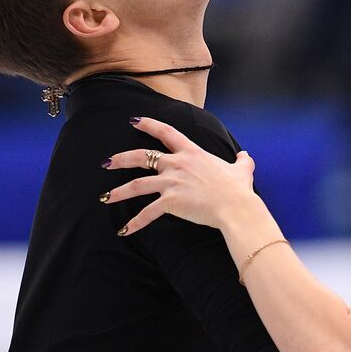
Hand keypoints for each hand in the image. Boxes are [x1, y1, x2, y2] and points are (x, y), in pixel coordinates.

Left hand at [102, 117, 260, 232]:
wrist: (236, 207)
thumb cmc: (239, 189)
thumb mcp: (242, 170)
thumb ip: (242, 161)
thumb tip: (245, 155)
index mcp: (192, 153)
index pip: (166, 133)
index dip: (148, 124)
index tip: (133, 120)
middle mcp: (177, 164)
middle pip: (141, 157)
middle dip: (121, 159)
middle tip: (106, 163)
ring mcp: (171, 183)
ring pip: (137, 185)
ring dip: (119, 192)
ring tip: (105, 198)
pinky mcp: (170, 202)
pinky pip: (147, 213)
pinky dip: (135, 223)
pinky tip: (124, 231)